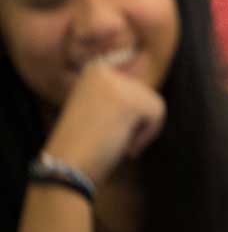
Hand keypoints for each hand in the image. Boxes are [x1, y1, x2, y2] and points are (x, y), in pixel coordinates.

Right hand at [41, 61, 165, 185]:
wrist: (65, 168)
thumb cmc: (84, 144)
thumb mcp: (102, 107)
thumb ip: (125, 91)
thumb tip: (145, 63)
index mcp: (95, 70)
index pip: (136, 76)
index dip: (130, 110)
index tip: (106, 124)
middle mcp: (103, 70)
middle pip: (146, 93)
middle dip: (136, 119)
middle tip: (107, 135)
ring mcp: (116, 83)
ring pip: (154, 103)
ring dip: (141, 129)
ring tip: (113, 139)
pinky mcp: (129, 100)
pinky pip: (158, 114)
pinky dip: (146, 135)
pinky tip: (124, 145)